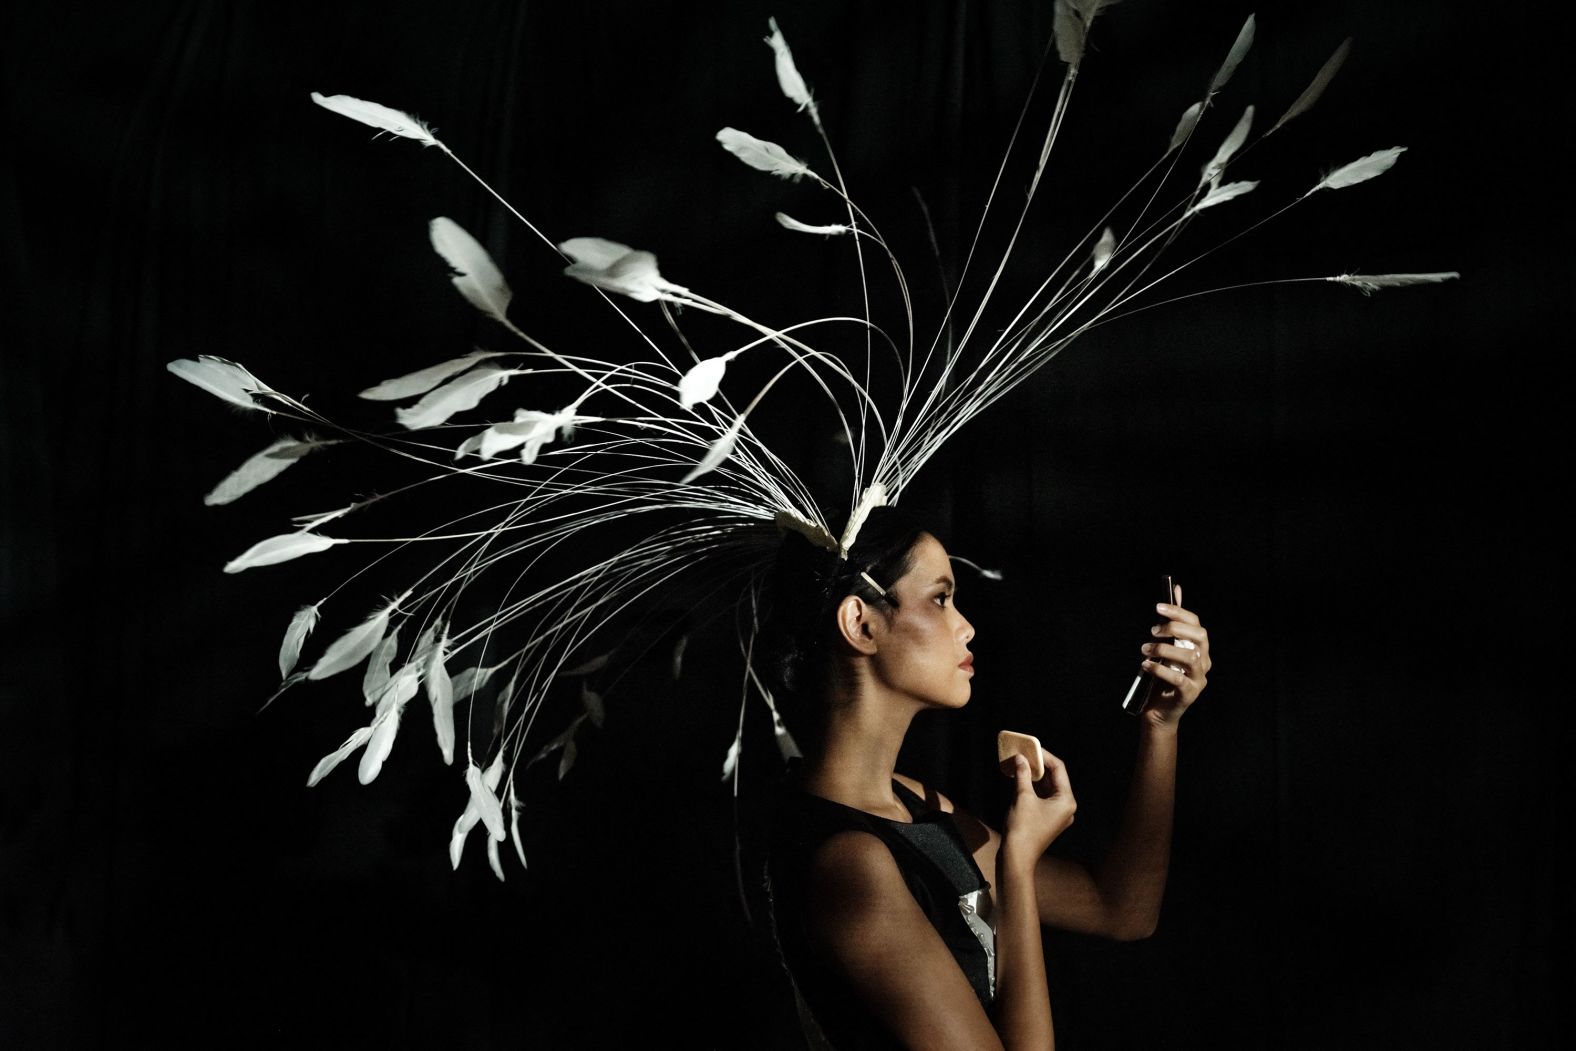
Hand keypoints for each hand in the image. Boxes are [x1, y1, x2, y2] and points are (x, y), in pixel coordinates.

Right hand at [1001, 749, 1076, 862]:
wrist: (1017, 857)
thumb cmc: (1023, 827)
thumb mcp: (1022, 797)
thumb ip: (1023, 774)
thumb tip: (1020, 758)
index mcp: (1066, 800)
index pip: (1058, 769)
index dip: (1044, 756)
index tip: (1030, 747)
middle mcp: (1066, 807)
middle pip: (1054, 778)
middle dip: (1039, 766)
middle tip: (1024, 754)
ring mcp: (1058, 815)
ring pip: (1048, 788)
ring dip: (1034, 776)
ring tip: (1020, 764)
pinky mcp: (1048, 820)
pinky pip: (1043, 798)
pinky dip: (1033, 788)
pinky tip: (1021, 779)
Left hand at [1138, 583, 1210, 728]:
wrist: (1158, 710)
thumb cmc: (1161, 675)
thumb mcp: (1165, 646)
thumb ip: (1171, 621)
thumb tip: (1176, 589)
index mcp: (1200, 647)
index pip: (1196, 624)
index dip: (1179, 612)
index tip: (1158, 608)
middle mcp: (1205, 661)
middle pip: (1200, 636)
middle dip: (1175, 628)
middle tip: (1152, 631)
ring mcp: (1199, 678)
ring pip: (1190, 656)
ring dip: (1164, 649)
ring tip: (1145, 650)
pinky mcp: (1190, 693)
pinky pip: (1178, 678)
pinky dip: (1160, 669)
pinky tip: (1145, 665)